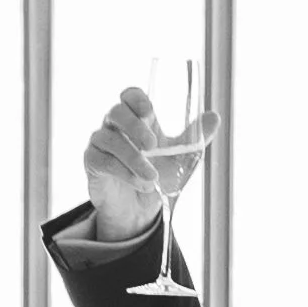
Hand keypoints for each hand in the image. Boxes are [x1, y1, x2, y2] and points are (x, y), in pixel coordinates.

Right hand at [83, 83, 221, 246]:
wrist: (140, 210)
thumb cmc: (157, 175)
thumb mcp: (180, 157)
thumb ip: (195, 137)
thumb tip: (215, 116)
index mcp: (137, 118)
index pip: (130, 96)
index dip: (136, 99)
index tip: (149, 111)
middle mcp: (115, 126)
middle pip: (116, 112)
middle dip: (134, 126)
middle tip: (152, 144)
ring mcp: (101, 143)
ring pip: (110, 139)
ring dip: (133, 158)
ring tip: (153, 177)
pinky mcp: (92, 163)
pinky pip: (102, 161)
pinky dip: (123, 172)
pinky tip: (141, 184)